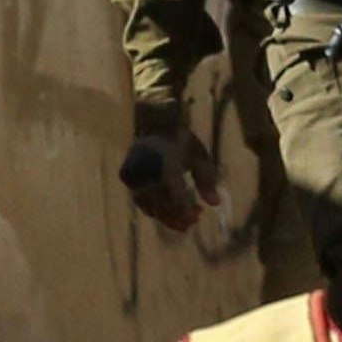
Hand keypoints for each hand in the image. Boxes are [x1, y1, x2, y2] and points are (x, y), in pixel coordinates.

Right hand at [117, 105, 219, 231]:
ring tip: (180, 220)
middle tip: (193, 221)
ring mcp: (134, 176)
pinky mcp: (126, 177)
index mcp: (167, 167)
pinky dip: (152, 207)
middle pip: (162, 206)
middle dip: (177, 217)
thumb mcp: (199, 156)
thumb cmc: (181, 139)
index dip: (187, 212)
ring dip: (165, 216)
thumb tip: (215, 204)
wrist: (154, 121)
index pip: (176, 200)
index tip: (198, 216)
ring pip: (149, 206)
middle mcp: (148, 174)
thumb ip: (207, 180)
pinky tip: (164, 209)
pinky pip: (140, 199)